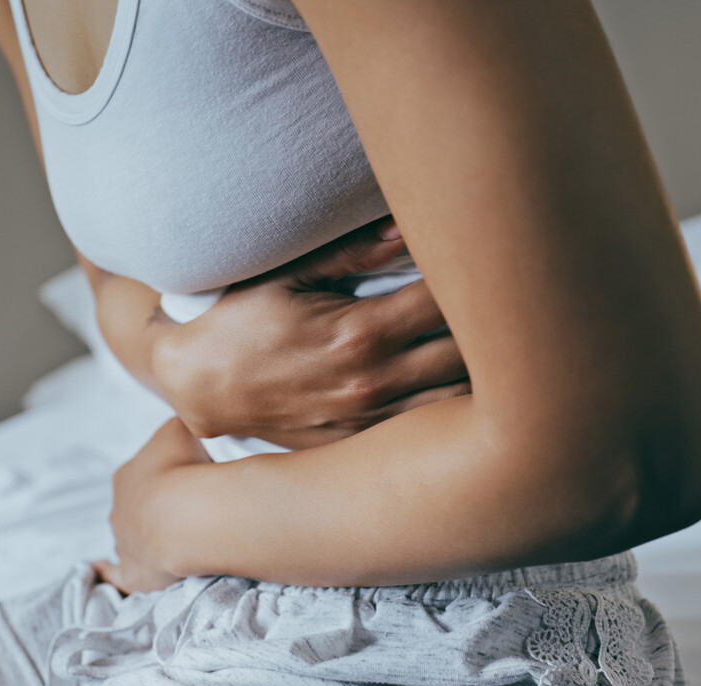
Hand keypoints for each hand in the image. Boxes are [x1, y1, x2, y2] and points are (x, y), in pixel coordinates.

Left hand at [101, 418, 210, 593]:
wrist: (188, 513)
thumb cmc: (184, 467)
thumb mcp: (180, 429)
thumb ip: (175, 431)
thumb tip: (181, 435)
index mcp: (126, 475)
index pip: (144, 474)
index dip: (167, 477)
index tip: (189, 479)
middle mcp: (118, 509)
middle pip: (137, 508)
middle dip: (159, 509)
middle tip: (190, 510)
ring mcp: (123, 543)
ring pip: (131, 538)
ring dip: (149, 538)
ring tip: (179, 539)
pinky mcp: (133, 574)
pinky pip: (117, 575)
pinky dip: (110, 574)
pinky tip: (104, 572)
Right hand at [150, 216, 470, 448]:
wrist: (197, 387)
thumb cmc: (240, 321)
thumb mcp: (285, 275)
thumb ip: (352, 253)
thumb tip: (409, 226)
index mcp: (359, 332)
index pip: (448, 302)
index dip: (475, 277)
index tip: (487, 258)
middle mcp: (372, 382)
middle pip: (468, 352)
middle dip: (490, 322)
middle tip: (503, 295)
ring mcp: (370, 420)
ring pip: (459, 399)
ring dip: (483, 369)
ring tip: (492, 339)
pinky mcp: (362, 444)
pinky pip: (429, 427)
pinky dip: (454, 404)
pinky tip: (461, 380)